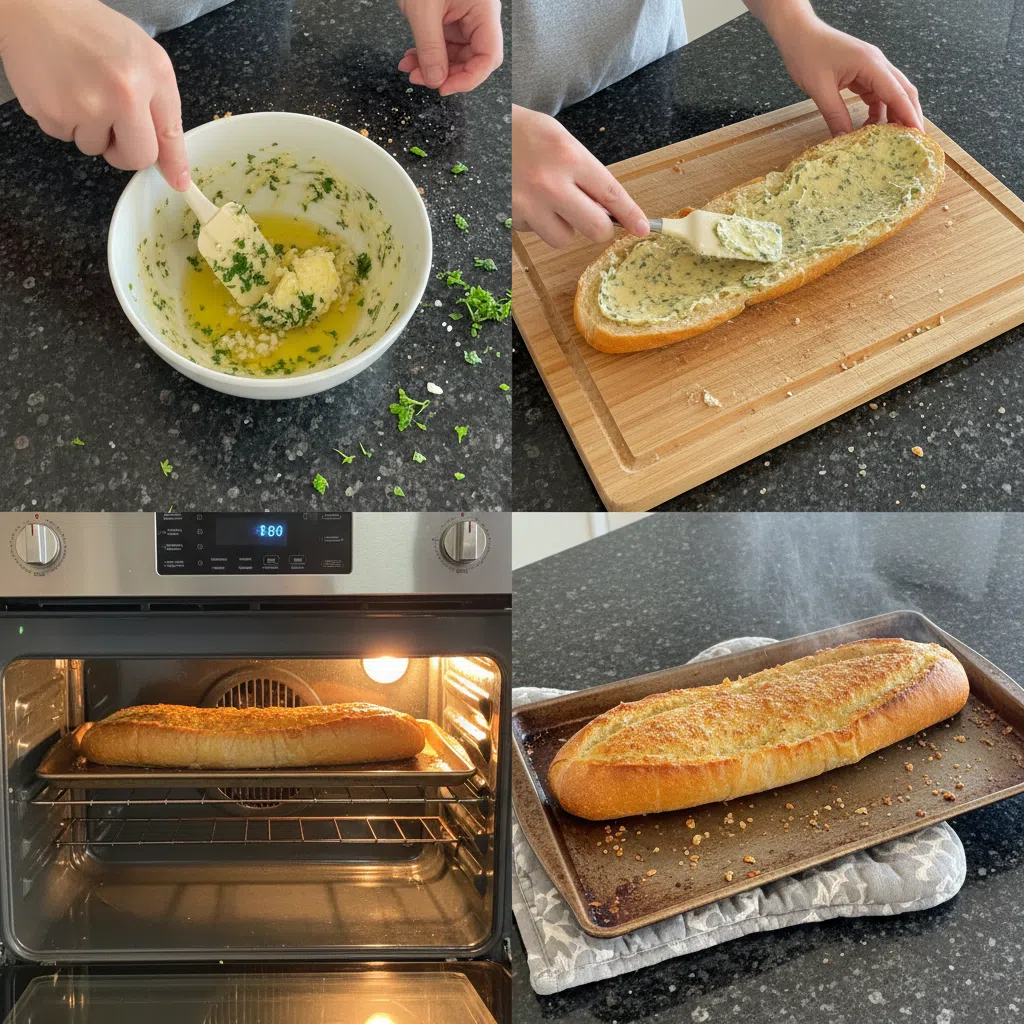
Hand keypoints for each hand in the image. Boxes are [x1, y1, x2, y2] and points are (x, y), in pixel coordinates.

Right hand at [0, 0, 188, 188]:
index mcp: (151, 76)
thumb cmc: (92, 30)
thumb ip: (162, 109)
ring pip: (96, 148)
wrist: (35, 7)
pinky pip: (66, 137)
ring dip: (91, 130)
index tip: (178, 183)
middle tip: (114, 125)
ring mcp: (84, 107)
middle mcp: (122, 94)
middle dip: (127, 150)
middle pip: (135, 157)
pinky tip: (60, 89)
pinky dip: (64, 120)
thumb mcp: (143, 57)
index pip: (170, 135)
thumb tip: (172, 168)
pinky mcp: (51, 114)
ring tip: (81, 90)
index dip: (173, 164)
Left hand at [397, 0, 501, 95]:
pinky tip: (411, 59)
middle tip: (419, 79)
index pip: (488, 57)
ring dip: (432, 67)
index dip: (469, 78)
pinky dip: (426, 55)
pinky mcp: (449, 18)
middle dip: (445, 74)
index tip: (444, 88)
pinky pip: (443, 45)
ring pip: (455, 55)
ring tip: (410, 69)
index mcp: (484, 12)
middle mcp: (478, 17)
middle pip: (472, 60)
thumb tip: (435, 80)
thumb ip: (430, 48)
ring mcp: (464, 18)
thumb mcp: (423, 10)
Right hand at [512, 105, 648, 247]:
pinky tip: (525, 200)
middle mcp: (551, 183)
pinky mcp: (511, 219)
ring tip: (548, 202)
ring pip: (565, 238)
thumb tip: (606, 206)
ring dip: (563, 226)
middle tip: (594, 220)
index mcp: (569, 156)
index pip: (611, 193)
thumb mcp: (558, 138)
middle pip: (594, 228)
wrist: (476, 133)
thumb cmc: (520, 132)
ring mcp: (529, 205)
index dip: (630, 215)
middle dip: (599, 228)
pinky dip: (536, 223)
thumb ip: (584, 171)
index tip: (643, 228)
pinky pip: (537, 234)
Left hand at [749, 2, 922, 135]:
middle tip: (911, 142)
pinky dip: (877, 111)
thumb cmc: (808, 54)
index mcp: (871, 64)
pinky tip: (869, 127)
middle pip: (903, 92)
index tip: (918, 136)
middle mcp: (877, 64)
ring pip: (890, 94)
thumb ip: (834, 114)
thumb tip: (844, 140)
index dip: (909, 115)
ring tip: (889, 140)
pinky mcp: (862, 73)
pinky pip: (876, 95)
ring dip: (892, 115)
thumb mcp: (820, 88)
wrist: (799, 34)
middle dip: (908, 116)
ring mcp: (871, 68)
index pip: (898, 93)